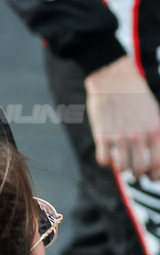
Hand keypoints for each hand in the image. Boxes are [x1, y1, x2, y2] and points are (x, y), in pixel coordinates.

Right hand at [85, 55, 159, 178]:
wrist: (112, 78)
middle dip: (138, 173)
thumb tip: (152, 154)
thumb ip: (154, 134)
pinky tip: (108, 156)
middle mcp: (138, 135)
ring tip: (121, 164)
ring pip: (122, 167)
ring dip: (122, 169)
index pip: (158, 163)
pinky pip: (104, 160)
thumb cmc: (134, 94)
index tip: (151, 176)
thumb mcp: (153, 112)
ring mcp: (119, 136)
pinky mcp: (102, 134)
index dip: (155, 175)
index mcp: (155, 129)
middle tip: (135, 171)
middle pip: (140, 168)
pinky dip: (106, 162)